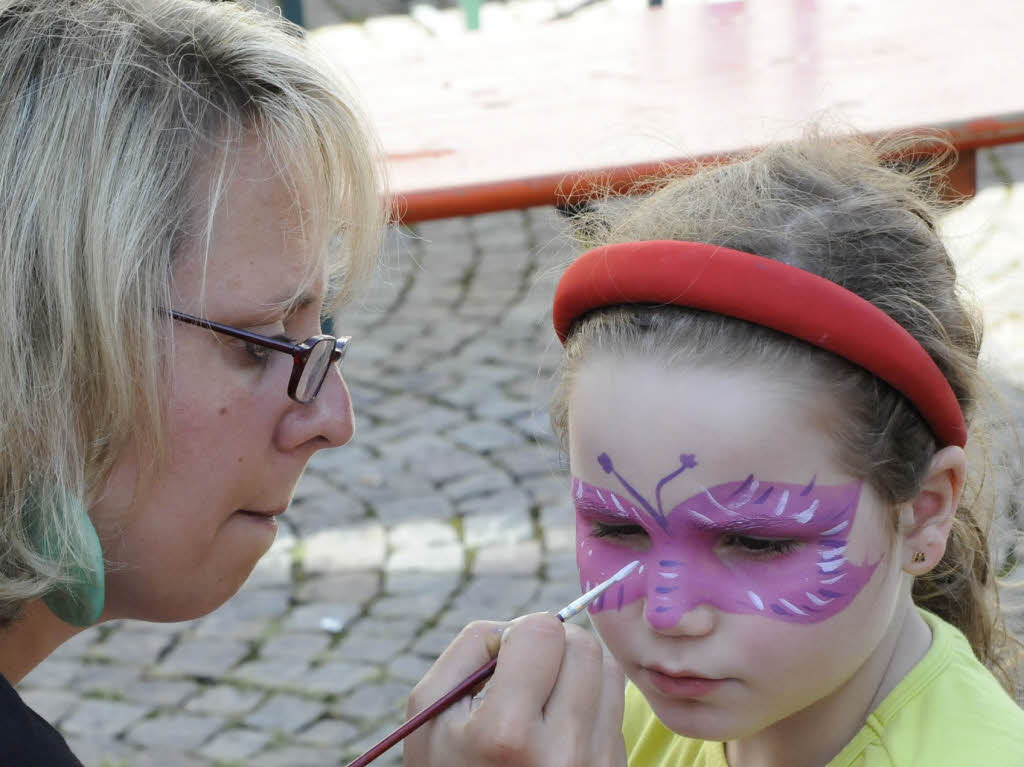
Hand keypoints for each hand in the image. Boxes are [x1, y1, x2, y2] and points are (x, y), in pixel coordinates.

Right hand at [403, 613, 626, 766]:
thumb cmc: (451, 766)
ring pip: (609, 671)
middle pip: (584, 646)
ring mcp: (596, 766)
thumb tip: (523, 624)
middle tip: (528, 674)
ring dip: (577, 670)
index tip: (505, 658)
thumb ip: (470, 648)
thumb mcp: (432, 710)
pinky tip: (560, 729)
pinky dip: (590, 704)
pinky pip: (616, 708)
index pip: (543, 631)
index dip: (520, 633)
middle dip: (554, 646)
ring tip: (546, 699)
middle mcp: (562, 752)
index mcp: (506, 733)